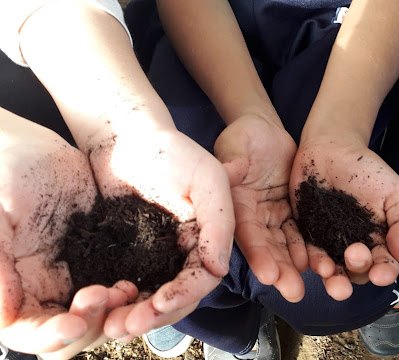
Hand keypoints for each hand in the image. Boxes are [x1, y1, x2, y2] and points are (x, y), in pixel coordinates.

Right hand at [0, 111, 136, 359]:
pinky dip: (132, 294)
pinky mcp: (102, 260)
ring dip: (115, 312)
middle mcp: (46, 292)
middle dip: (91, 324)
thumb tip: (5, 317)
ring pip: (101, 316)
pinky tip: (138, 280)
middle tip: (105, 294)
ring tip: (126, 288)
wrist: (31, 148)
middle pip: (71, 334)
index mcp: (15, 289)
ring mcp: (76, 277)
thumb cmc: (3, 176)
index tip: (75, 321)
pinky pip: (120, 288)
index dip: (51, 335)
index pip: (31, 333)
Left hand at [85, 128, 235, 337]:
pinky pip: (126, 284)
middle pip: (177, 296)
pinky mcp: (127, 253)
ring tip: (110, 325)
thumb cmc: (170, 149)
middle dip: (156, 315)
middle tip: (127, 325)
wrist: (122, 135)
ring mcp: (155, 254)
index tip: (160, 304)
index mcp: (208, 237)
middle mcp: (184, 251)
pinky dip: (116, 300)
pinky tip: (99, 307)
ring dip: (134, 314)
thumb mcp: (206, 178)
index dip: (184, 295)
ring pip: (150, 296)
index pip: (203, 278)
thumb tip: (219, 268)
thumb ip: (220, 221)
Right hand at [214, 115, 305, 302]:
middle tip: (294, 292)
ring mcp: (273, 217)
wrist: (264, 131)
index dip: (258, 255)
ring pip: (287, 245)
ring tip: (313, 283)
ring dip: (298, 265)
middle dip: (281, 271)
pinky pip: (302, 232)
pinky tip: (323, 263)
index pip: (246, 234)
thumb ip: (231, 164)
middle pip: (268, 248)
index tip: (268, 275)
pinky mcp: (291, 212)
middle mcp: (253, 218)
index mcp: (235, 206)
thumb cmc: (243, 137)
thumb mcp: (235, 147)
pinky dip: (311, 248)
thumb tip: (225, 173)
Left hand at [290, 136, 398, 300]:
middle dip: (357, 272)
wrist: (333, 149)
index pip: (384, 265)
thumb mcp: (395, 192)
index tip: (381, 272)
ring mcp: (330, 244)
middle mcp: (355, 248)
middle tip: (355, 256)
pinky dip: (311, 262)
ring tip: (330, 273)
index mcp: (379, 242)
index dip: (384, 272)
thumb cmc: (368, 169)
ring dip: (333, 278)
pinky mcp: (307, 236)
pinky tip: (314, 263)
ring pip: (332, 270)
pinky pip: (308, 254)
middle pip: (357, 272)